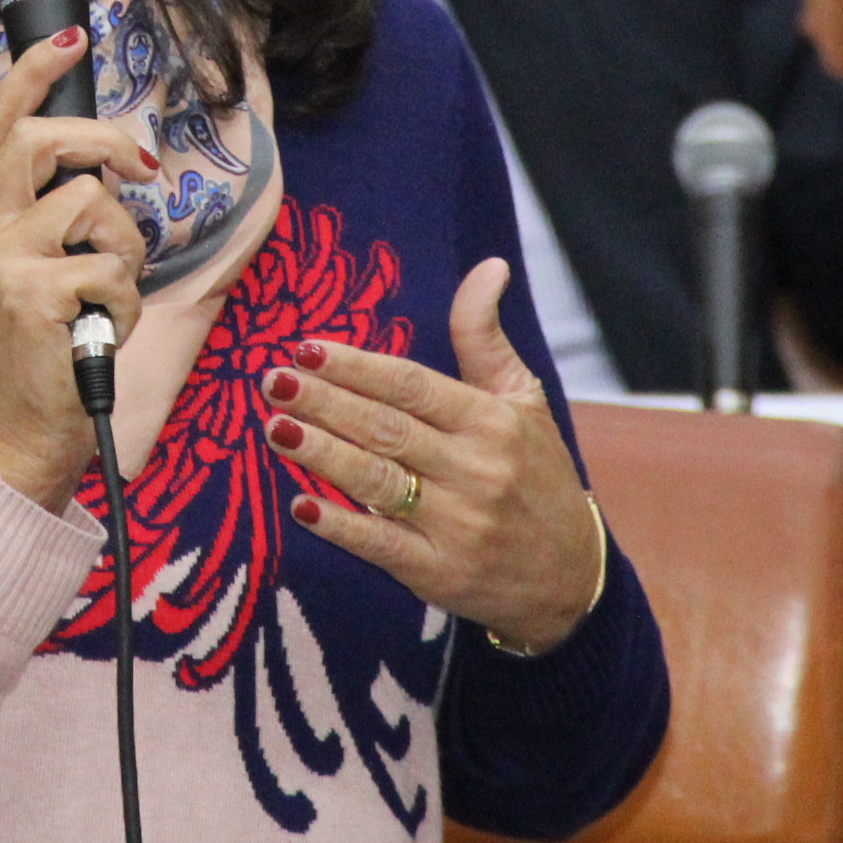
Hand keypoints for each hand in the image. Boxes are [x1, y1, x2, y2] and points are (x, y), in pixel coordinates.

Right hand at [0, 27, 156, 513]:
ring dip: (126, 249)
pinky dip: (124, 303)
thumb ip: (63, 203)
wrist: (27, 419)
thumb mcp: (43, 255)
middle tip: (141, 171)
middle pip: (47, 140)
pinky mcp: (34, 297)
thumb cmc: (49, 332)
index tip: (72, 35)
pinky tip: (100, 328)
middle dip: (107, 144)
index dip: (36, 71)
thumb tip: (117, 155)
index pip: (3, 120)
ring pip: (95, 205)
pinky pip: (111, 269)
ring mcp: (4, 260)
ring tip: (106, 290)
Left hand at [265, 258, 607, 654]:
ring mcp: (457, 526)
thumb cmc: (537, 476)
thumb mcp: (523, 400)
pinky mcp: (439, 573)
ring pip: (376, 482)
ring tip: (274, 426)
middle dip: (325, 403)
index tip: (306, 348)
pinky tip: (300, 505)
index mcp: (492, 422)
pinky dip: (339, 526)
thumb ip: (485, 337)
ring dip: (321, 453)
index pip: (412, 386)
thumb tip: (489, 265)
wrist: (570, 577)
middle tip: (273, 380)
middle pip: (386, 429)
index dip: (357, 367)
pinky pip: (380, 545)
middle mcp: (475, 471)